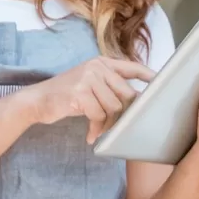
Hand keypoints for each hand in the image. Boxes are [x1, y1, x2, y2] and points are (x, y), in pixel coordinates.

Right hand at [20, 58, 152, 143]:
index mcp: (102, 62)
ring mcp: (87, 78)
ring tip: (100, 131)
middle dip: (125, 114)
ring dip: (108, 124)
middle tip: (118, 126)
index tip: (161, 84)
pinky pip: (98, 116)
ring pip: (114, 107)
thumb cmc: (67, 96)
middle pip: (126, 93)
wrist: (37, 101)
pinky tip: (91, 136)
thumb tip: (137, 101)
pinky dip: (96, 129)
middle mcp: (96, 67)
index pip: (132, 67)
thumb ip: (110, 88)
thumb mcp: (90, 85)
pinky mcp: (79, 93)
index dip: (148, 75)